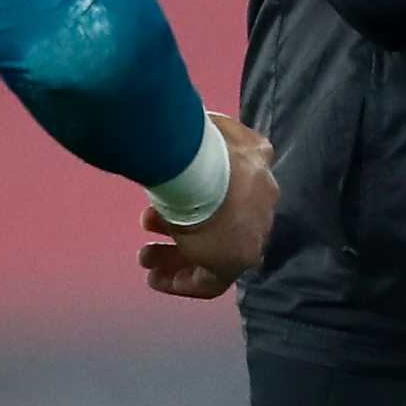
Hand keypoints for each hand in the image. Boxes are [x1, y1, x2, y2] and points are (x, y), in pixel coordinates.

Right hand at [138, 113, 277, 300]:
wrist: (209, 172)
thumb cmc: (195, 147)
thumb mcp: (201, 131)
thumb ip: (198, 135)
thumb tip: (175, 125)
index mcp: (258, 163)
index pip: (232, 183)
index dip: (196, 192)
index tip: (166, 194)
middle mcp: (261, 200)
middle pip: (221, 220)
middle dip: (181, 223)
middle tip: (147, 223)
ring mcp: (253, 231)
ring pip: (214, 250)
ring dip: (176, 253)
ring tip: (144, 256)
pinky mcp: (239, 259)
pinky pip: (213, 277)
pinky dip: (184, 279)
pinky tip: (156, 279)